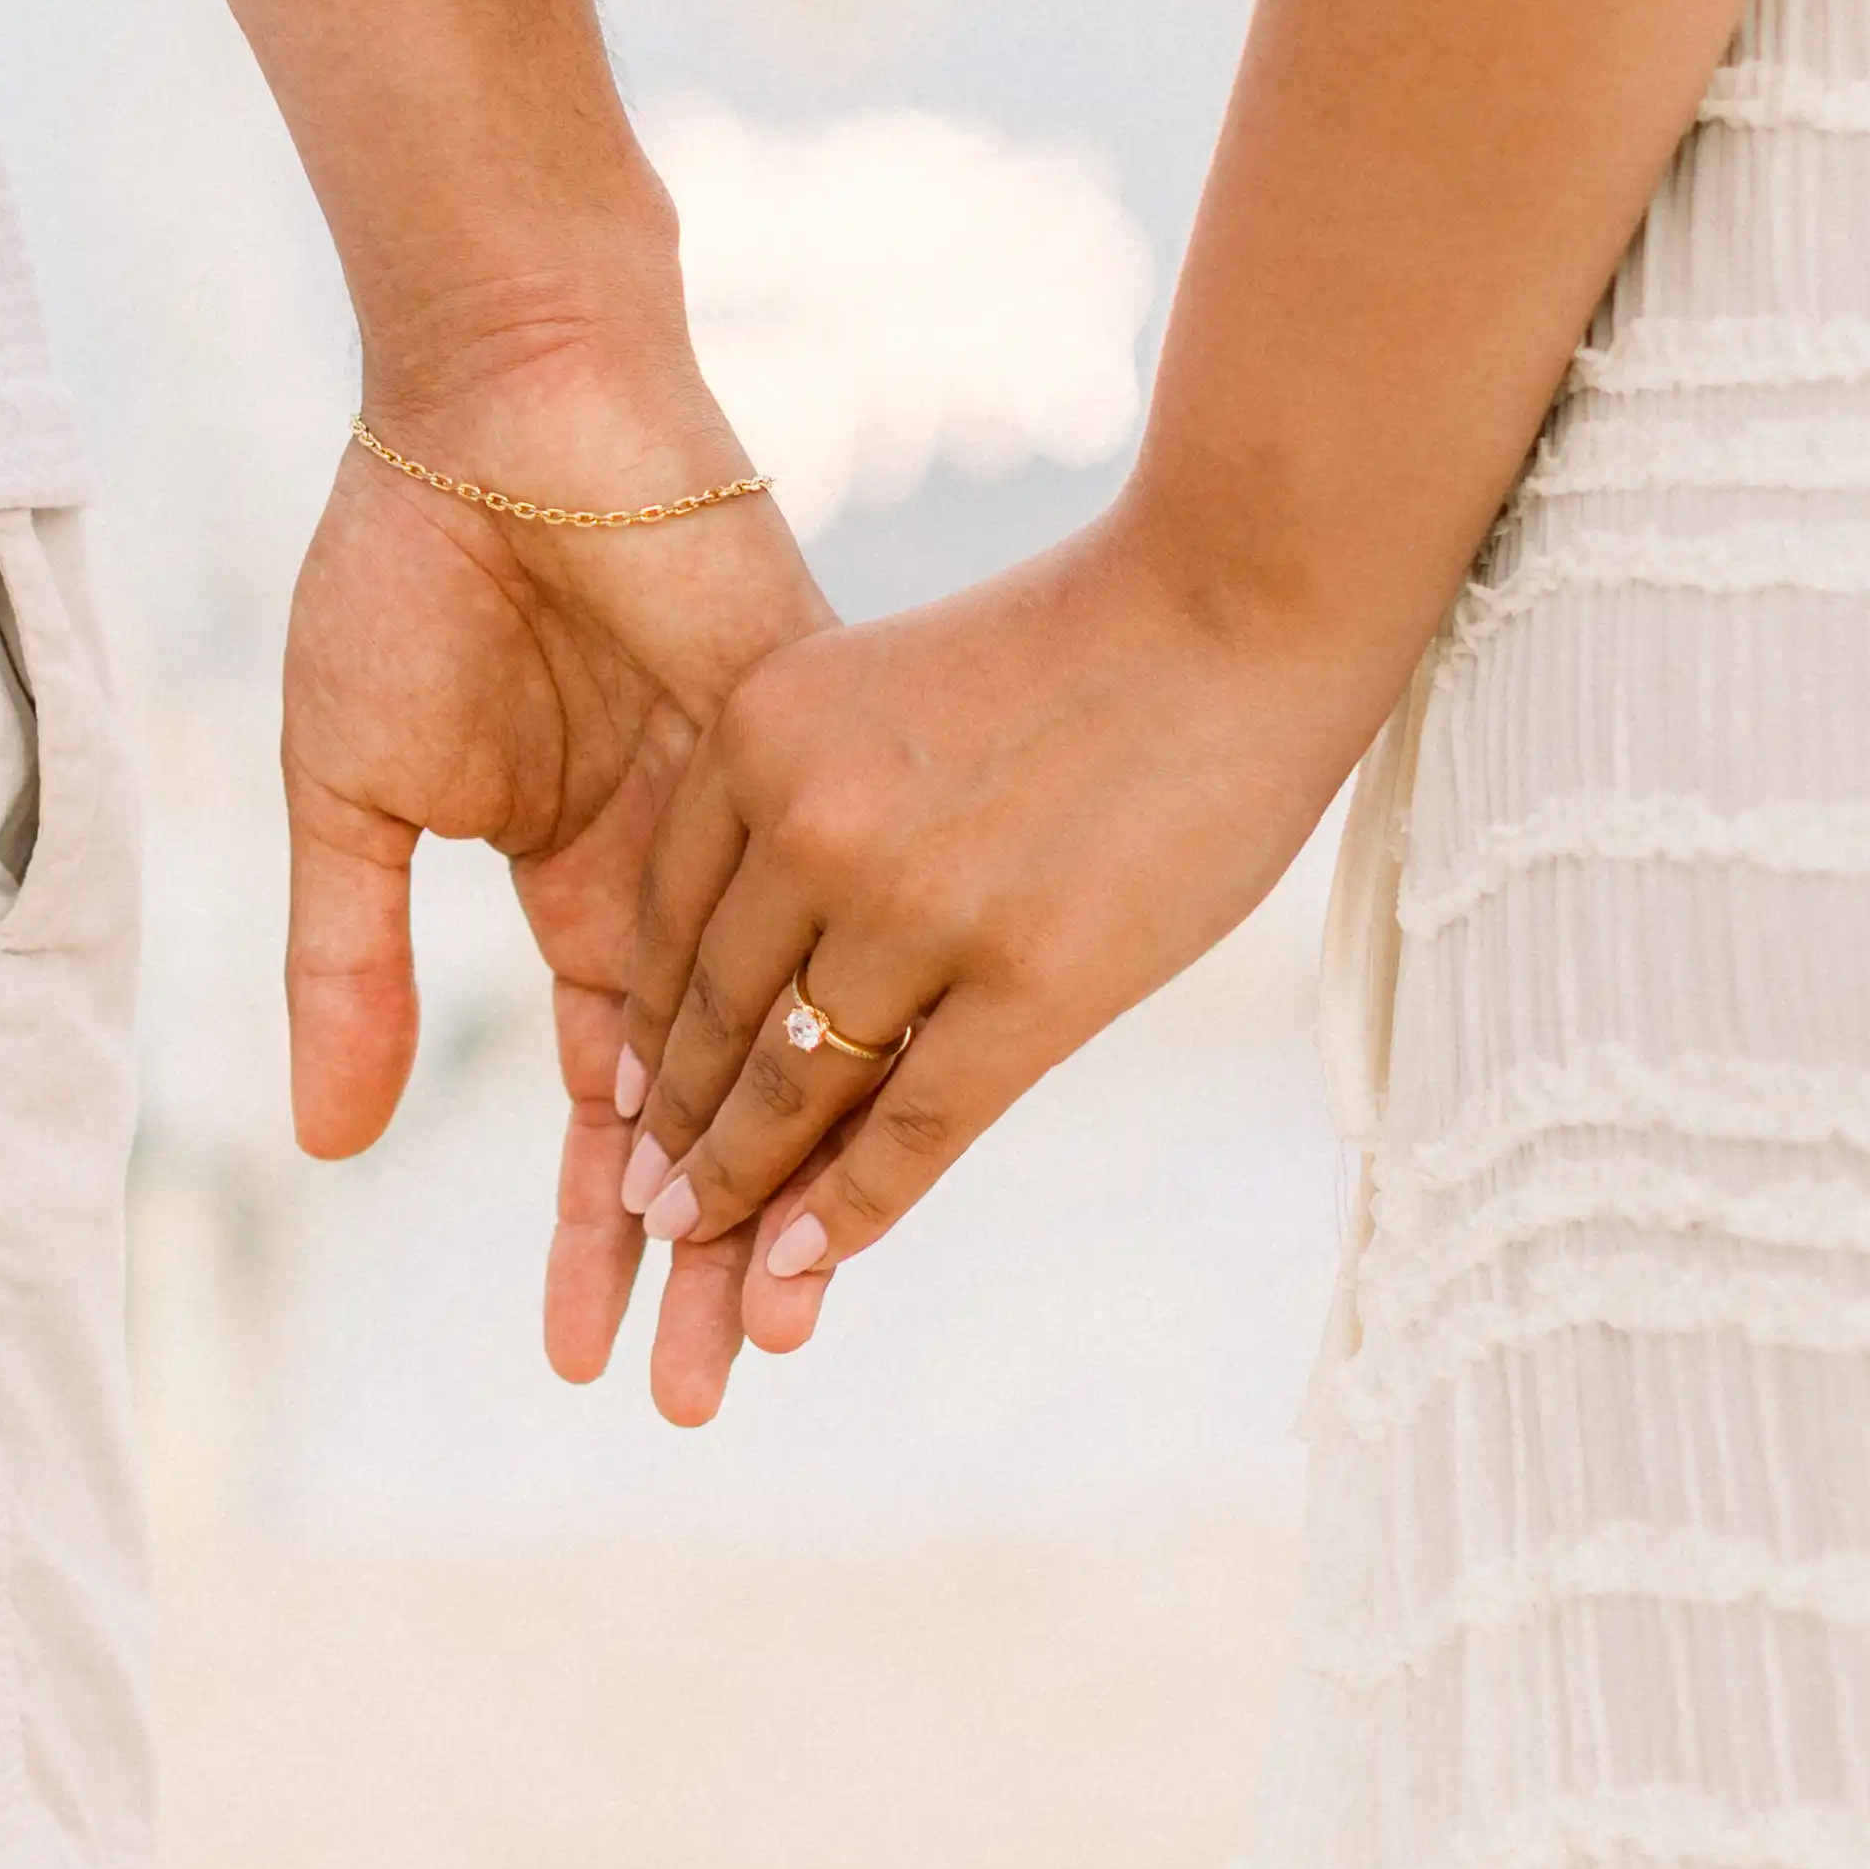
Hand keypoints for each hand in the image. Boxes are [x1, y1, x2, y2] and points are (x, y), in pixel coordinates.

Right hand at [280, 357, 825, 1414]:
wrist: (503, 400)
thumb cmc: (410, 567)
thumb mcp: (352, 792)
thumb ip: (346, 963)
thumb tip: (327, 1148)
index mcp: (579, 882)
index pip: (602, 1099)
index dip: (594, 1228)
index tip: (589, 1360)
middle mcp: (682, 877)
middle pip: (704, 1108)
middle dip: (692, 1258)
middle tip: (704, 1401)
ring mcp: (754, 825)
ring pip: (775, 1046)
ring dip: (764, 1188)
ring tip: (771, 1333)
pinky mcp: (807, 761)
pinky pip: (819, 930)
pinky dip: (811, 1042)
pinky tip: (821, 1155)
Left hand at [607, 504, 1402, 1420]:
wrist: (1242, 602)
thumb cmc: (1087, 643)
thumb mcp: (888, 687)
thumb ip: (818, 795)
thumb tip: (782, 940)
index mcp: (762, 731)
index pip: (667, 920)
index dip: (648, 1026)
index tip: (627, 1099)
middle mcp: (812, 823)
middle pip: (713, 1012)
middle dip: (676, 1128)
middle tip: (650, 1206)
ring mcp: (915, 910)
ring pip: (793, 1087)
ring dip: (740, 1185)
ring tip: (705, 1250)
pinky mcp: (1027, 985)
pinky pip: (910, 1129)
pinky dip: (847, 1212)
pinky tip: (804, 1266)